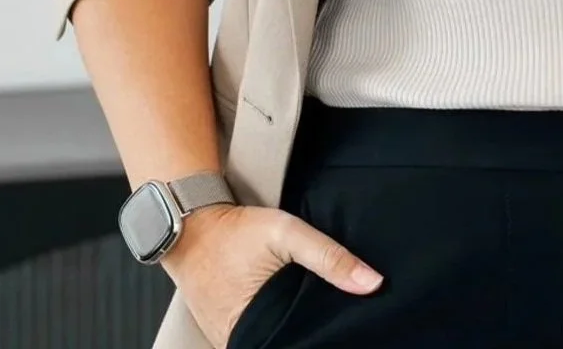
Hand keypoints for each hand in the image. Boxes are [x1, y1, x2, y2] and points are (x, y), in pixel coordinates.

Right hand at [162, 202, 382, 348]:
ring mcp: (228, 340)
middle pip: (287, 343)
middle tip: (327, 314)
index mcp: (254, 330)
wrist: (191, 226)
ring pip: (271, 341)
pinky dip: (270, 326)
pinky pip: (254, 336)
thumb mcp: (286, 233)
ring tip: (307, 311)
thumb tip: (371, 283)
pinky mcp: (223, 332)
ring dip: (289, 330)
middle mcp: (239, 342)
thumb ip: (329, 257)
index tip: (341, 327)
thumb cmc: (235, 231)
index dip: (322, 337)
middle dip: (308, 332)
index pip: (301, 345)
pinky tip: (284, 310)